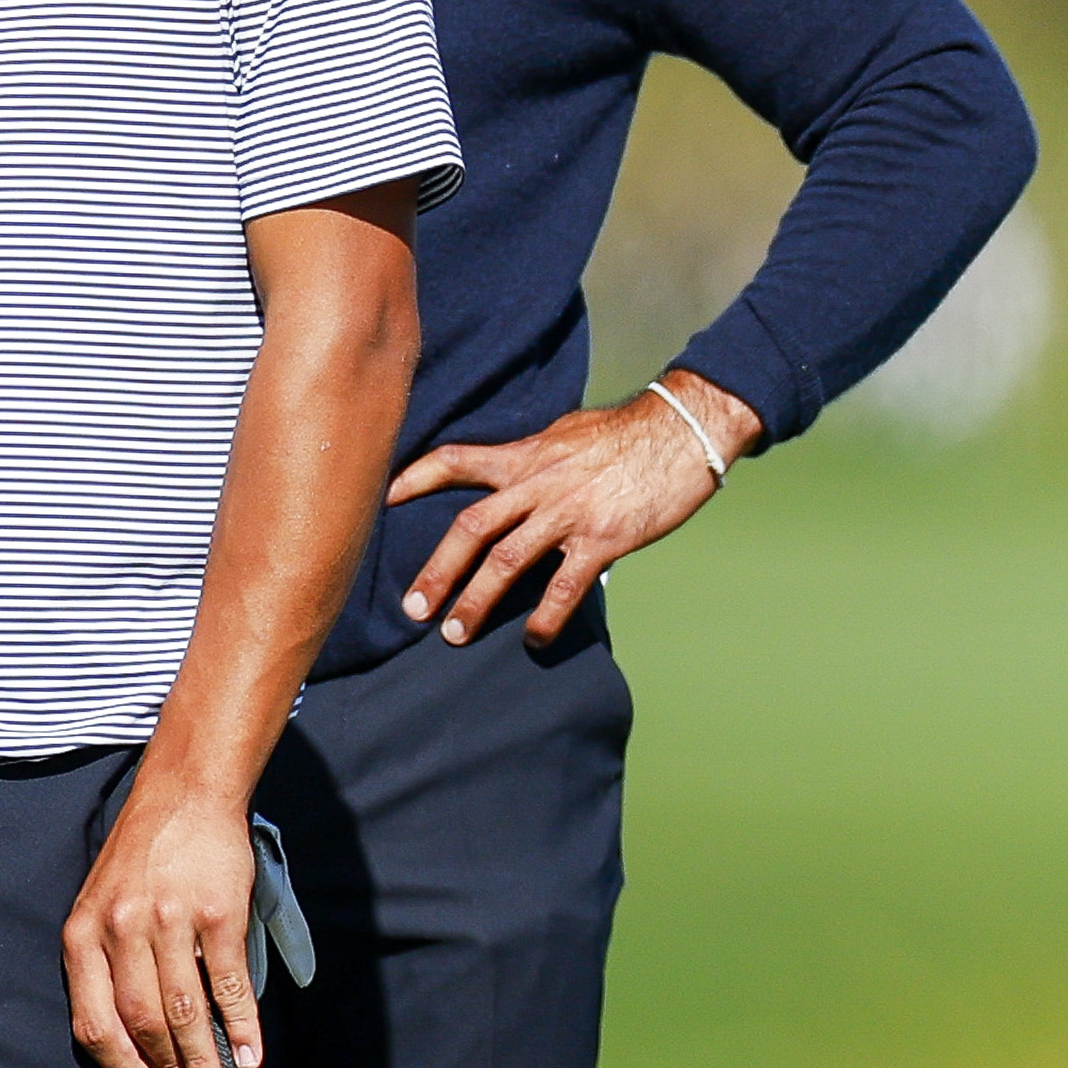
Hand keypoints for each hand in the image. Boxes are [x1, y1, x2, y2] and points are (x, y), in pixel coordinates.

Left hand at [62, 782, 265, 1067]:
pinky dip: (242, 1026)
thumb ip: (110, 962)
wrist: (185, 793)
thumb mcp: (103, 903)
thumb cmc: (144, 855)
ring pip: (184, 1011)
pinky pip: (229, 984)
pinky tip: (249, 1053)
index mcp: (83, 933)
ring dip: (205, 1061)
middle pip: (142, 1023)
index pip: (94, 1022)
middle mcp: (121, 929)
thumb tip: (141, 1038)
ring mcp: (169, 921)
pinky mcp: (217, 912)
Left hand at [386, 371, 758, 644]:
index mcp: (526, 456)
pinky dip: (546, 616)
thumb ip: (535, 459)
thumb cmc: (628, 433)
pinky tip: (534, 639)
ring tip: (455, 635)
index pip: (458, 461)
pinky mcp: (605, 537)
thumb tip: (516, 480)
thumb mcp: (568, 434)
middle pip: (472, 528)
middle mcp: (540, 484)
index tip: (384, 499)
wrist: (683, 428)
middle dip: (438, 570)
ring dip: (477, 601)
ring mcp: (571, 512)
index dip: (416, 479)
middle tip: (412, 609)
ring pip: (508, 560)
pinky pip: (566, 584)